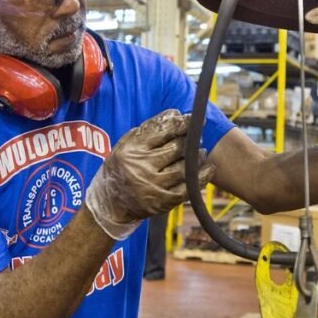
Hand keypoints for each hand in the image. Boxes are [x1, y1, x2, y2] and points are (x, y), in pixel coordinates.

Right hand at [85, 109, 214, 239]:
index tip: (193, 119)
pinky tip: (208, 169)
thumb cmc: (120, 168)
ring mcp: (153, 186)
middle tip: (197, 137)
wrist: (110, 204)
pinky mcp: (162, 202)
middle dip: (191, 141)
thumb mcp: (126, 144)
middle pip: (177, 149)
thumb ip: (149, 128)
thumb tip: (175, 113)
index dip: (183, 123)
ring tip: (201, 152)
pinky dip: (201, 177)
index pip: (164, 131)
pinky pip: (188, 188)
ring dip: (197, 158)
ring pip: (184, 168)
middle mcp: (142, 167)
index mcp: (133, 150)